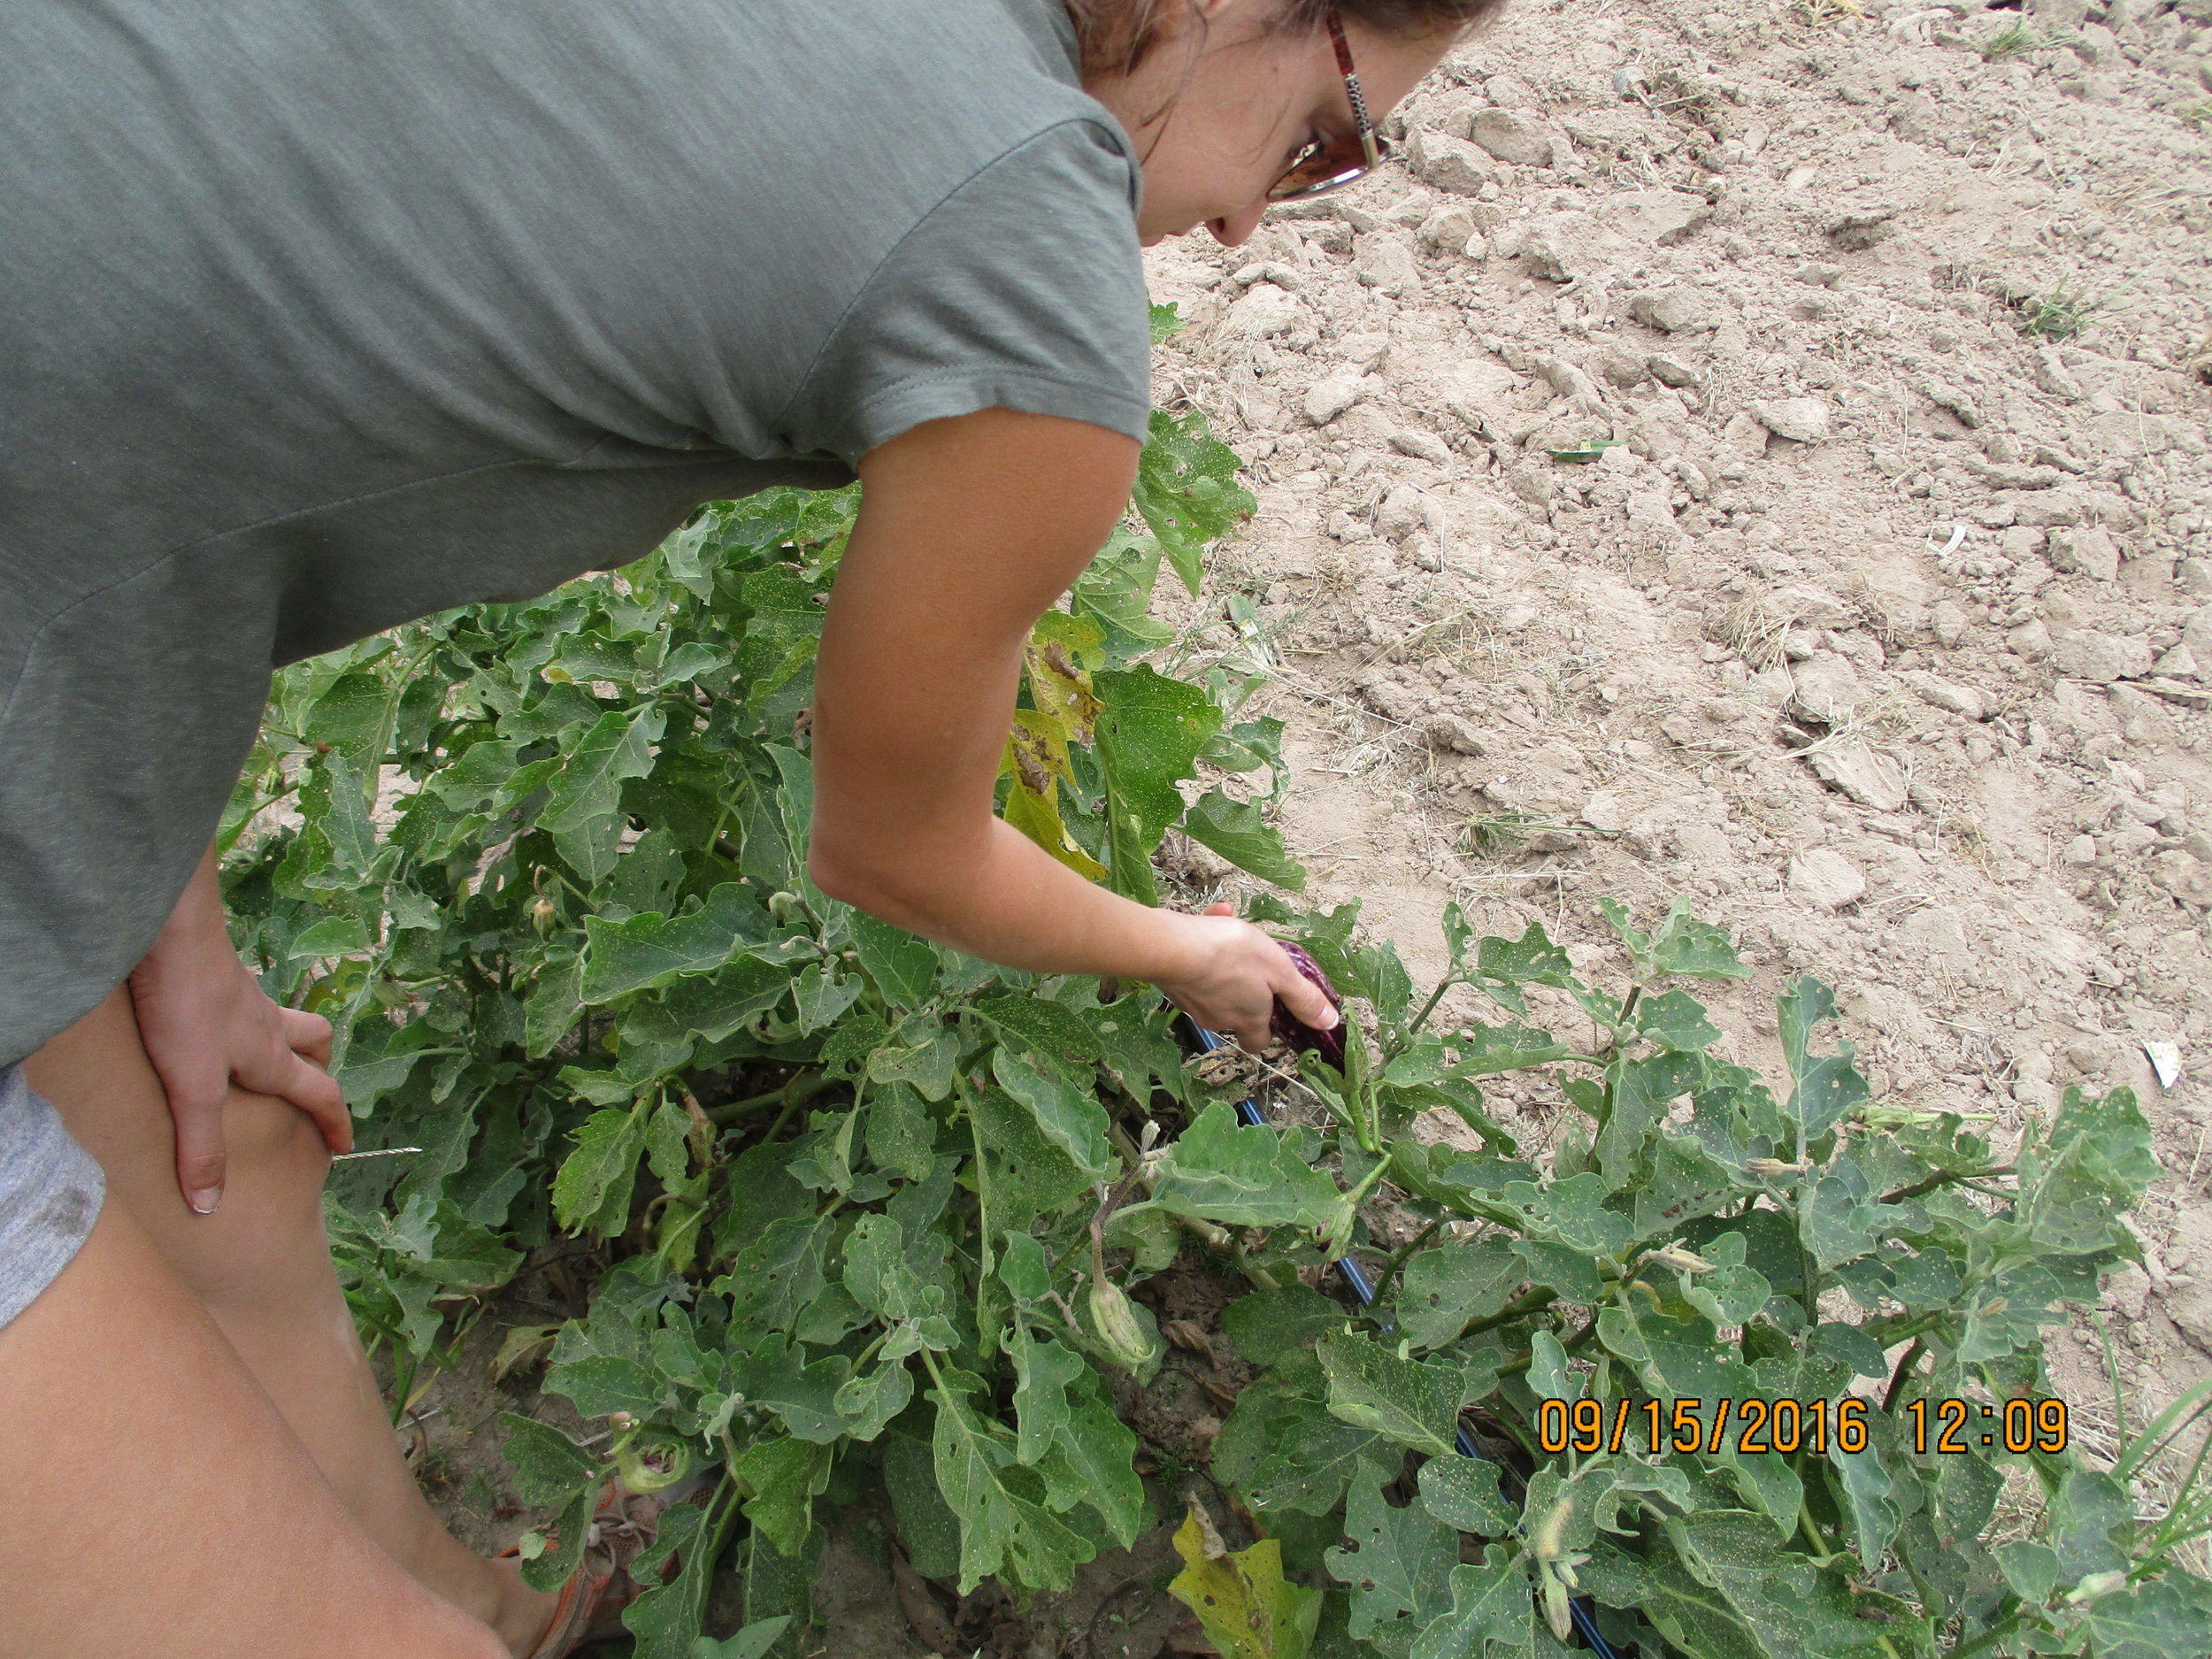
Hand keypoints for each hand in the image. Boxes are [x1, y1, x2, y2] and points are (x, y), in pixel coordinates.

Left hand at [127, 846, 351, 1213]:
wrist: (169, 931)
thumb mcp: (192, 1089)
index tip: (343, 1147)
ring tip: (258, 1054)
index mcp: (271, 1056)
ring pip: (281, 1016)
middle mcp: (265, 1024)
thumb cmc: (186, 1008)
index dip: (334, 1123)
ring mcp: (241, 996)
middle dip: (320, 1065)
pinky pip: (239, 1000)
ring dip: (283, 1035)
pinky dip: (236, 1016)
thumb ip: (201, 1147)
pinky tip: (204, 1024)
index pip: (319, 1093)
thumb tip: (210, 1207)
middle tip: (309, 1083)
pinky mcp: (213, 974)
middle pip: (314, 1040)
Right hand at [1151, 902, 1340, 1052]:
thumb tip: (1330, 1023)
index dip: (1266, 1029)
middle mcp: (1219, 1018)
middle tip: (1251, 964)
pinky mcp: (1172, 984)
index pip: (1258, 1042)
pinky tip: (1211, 921)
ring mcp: (1192, 1003)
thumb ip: (1304, 998)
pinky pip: (1196, 967)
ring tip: (1230, 930)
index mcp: (1248, 1018)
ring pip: (1215, 986)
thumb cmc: (1233, 956)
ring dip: (1225, 961)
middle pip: (1235, 1014)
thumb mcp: (1280, 971)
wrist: (1173, 947)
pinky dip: (1205, 948)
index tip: (1272, 1009)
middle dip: (1244, 991)